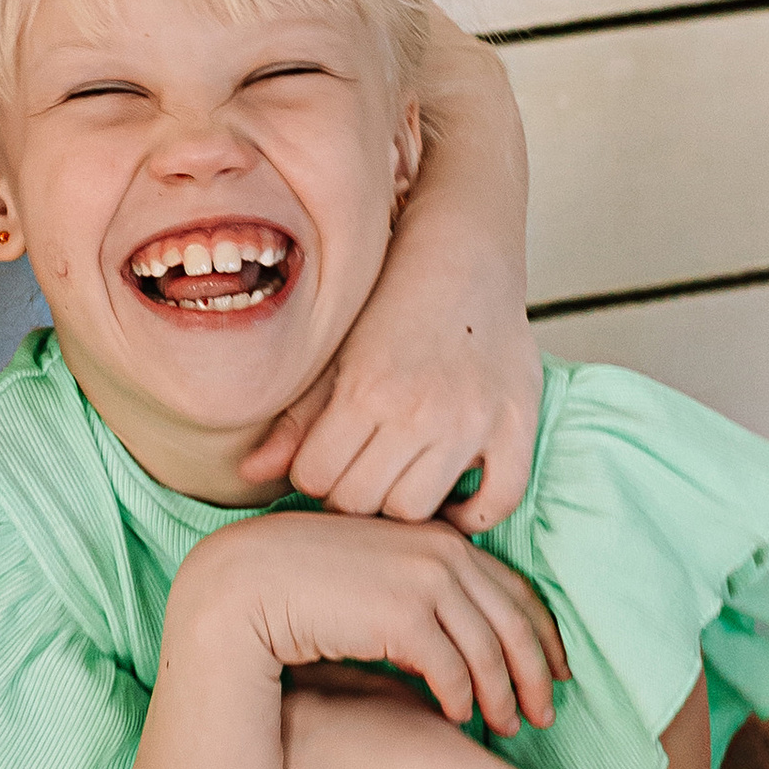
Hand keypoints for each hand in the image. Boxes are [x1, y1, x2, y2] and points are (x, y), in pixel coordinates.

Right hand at [181, 512, 565, 735]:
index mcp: (437, 537)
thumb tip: (454, 634)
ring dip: (504, 695)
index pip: (512, 587)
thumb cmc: (301, 581)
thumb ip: (416, 587)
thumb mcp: (372, 572)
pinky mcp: (404, 616)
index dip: (542, 631)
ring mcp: (424, 581)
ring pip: (489, 651)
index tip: (556, 667)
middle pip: (514, 620)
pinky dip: (463, 699)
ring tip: (508, 727)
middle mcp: (440, 552)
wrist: (245, 583)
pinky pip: (452, 669)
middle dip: (537, 670)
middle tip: (546, 711)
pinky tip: (460, 719)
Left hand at [241, 242, 541, 528]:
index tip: (324, 460)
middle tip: (358, 470)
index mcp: (365, 389)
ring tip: (397, 479)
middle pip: (362, 502)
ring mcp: (473, 421)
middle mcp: (420, 411)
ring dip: (401, 504)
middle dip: (349, 493)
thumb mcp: (337, 351)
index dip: (312, 475)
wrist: (466, 253)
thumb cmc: (392, 300)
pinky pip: (500, 501)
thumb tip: (250, 473)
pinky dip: (474, 515)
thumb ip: (297, 417)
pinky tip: (452, 501)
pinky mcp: (518, 423)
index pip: (316, 478)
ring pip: (418, 511)